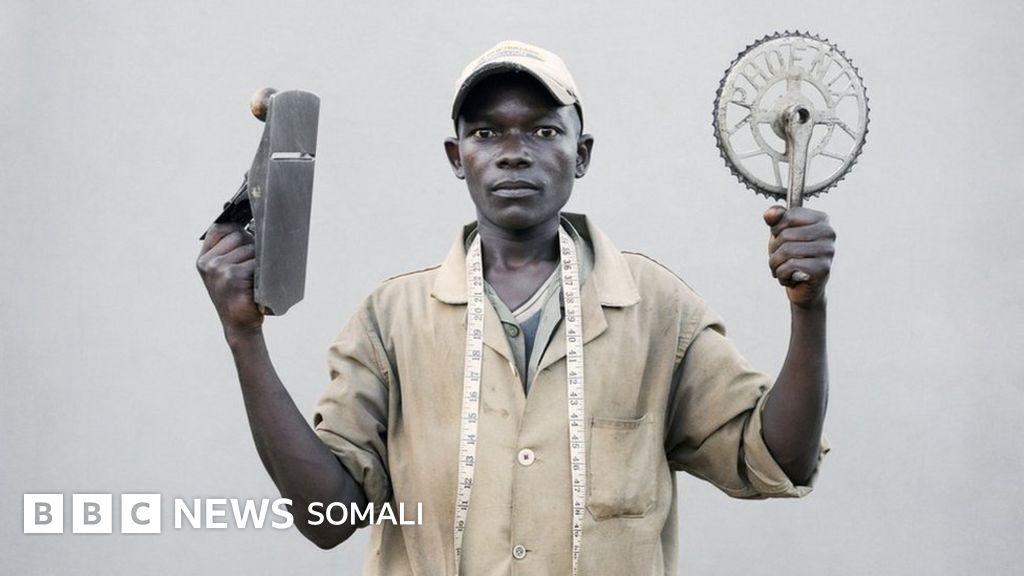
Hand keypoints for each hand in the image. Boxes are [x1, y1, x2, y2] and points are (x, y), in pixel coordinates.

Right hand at [197, 223, 263, 337]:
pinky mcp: (232, 276)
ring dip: (260, 260)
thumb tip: (254, 222)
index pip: (220, 228)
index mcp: (204, 259)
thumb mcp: (226, 272)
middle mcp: (208, 263)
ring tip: (255, 278)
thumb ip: (230, 250)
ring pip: (251, 248)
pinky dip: (264, 271)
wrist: (240, 326)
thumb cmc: (238, 297)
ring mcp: (218, 269)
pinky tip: (259, 284)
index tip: (248, 233)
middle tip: (253, 268)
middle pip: (239, 235)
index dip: (236, 227)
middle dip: (252, 246)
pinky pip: (258, 262)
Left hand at [763, 205, 834, 308]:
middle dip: (774, 251)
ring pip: (786, 251)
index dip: (776, 231)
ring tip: (783, 269)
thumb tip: (770, 213)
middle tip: (781, 259)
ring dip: (776, 264)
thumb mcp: (780, 234)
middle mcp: (828, 232)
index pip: (787, 216)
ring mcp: (828, 251)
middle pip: (785, 235)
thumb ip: (775, 220)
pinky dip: (781, 275)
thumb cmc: (792, 257)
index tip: (782, 240)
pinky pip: (790, 266)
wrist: (803, 288)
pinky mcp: (823, 269)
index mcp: (820, 219)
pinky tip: (791, 278)